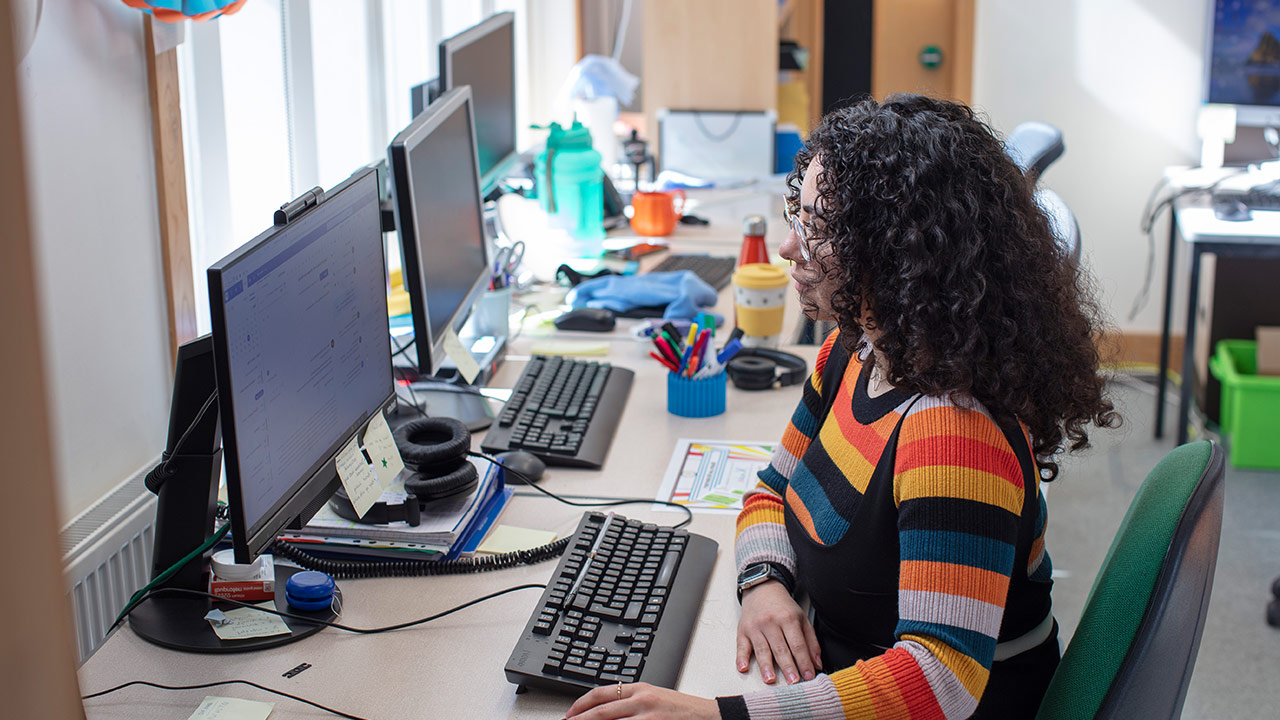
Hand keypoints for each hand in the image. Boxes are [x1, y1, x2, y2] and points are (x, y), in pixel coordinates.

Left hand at [564, 682, 718, 719]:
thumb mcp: (654, 697)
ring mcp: (648, 718)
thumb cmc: (682, 710)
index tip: (570, 715)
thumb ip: (631, 700)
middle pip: (601, 712)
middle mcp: (642, 701)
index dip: (581, 704)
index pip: (601, 693)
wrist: (709, 717)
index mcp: (640, 688)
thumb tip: (604, 709)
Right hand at [736, 581, 821, 683]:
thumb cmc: (783, 607)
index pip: (798, 644)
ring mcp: (756, 627)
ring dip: (766, 666)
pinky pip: (741, 646)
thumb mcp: (801, 619)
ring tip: (770, 679)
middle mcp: (771, 622)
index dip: (804, 661)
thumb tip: (817, 664)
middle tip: (793, 682)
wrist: (762, 589)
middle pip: (780, 648)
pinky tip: (743, 667)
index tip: (809, 676)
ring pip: (762, 649)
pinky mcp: (743, 630)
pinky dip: (741, 658)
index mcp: (788, 619)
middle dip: (788, 667)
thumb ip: (811, 641)